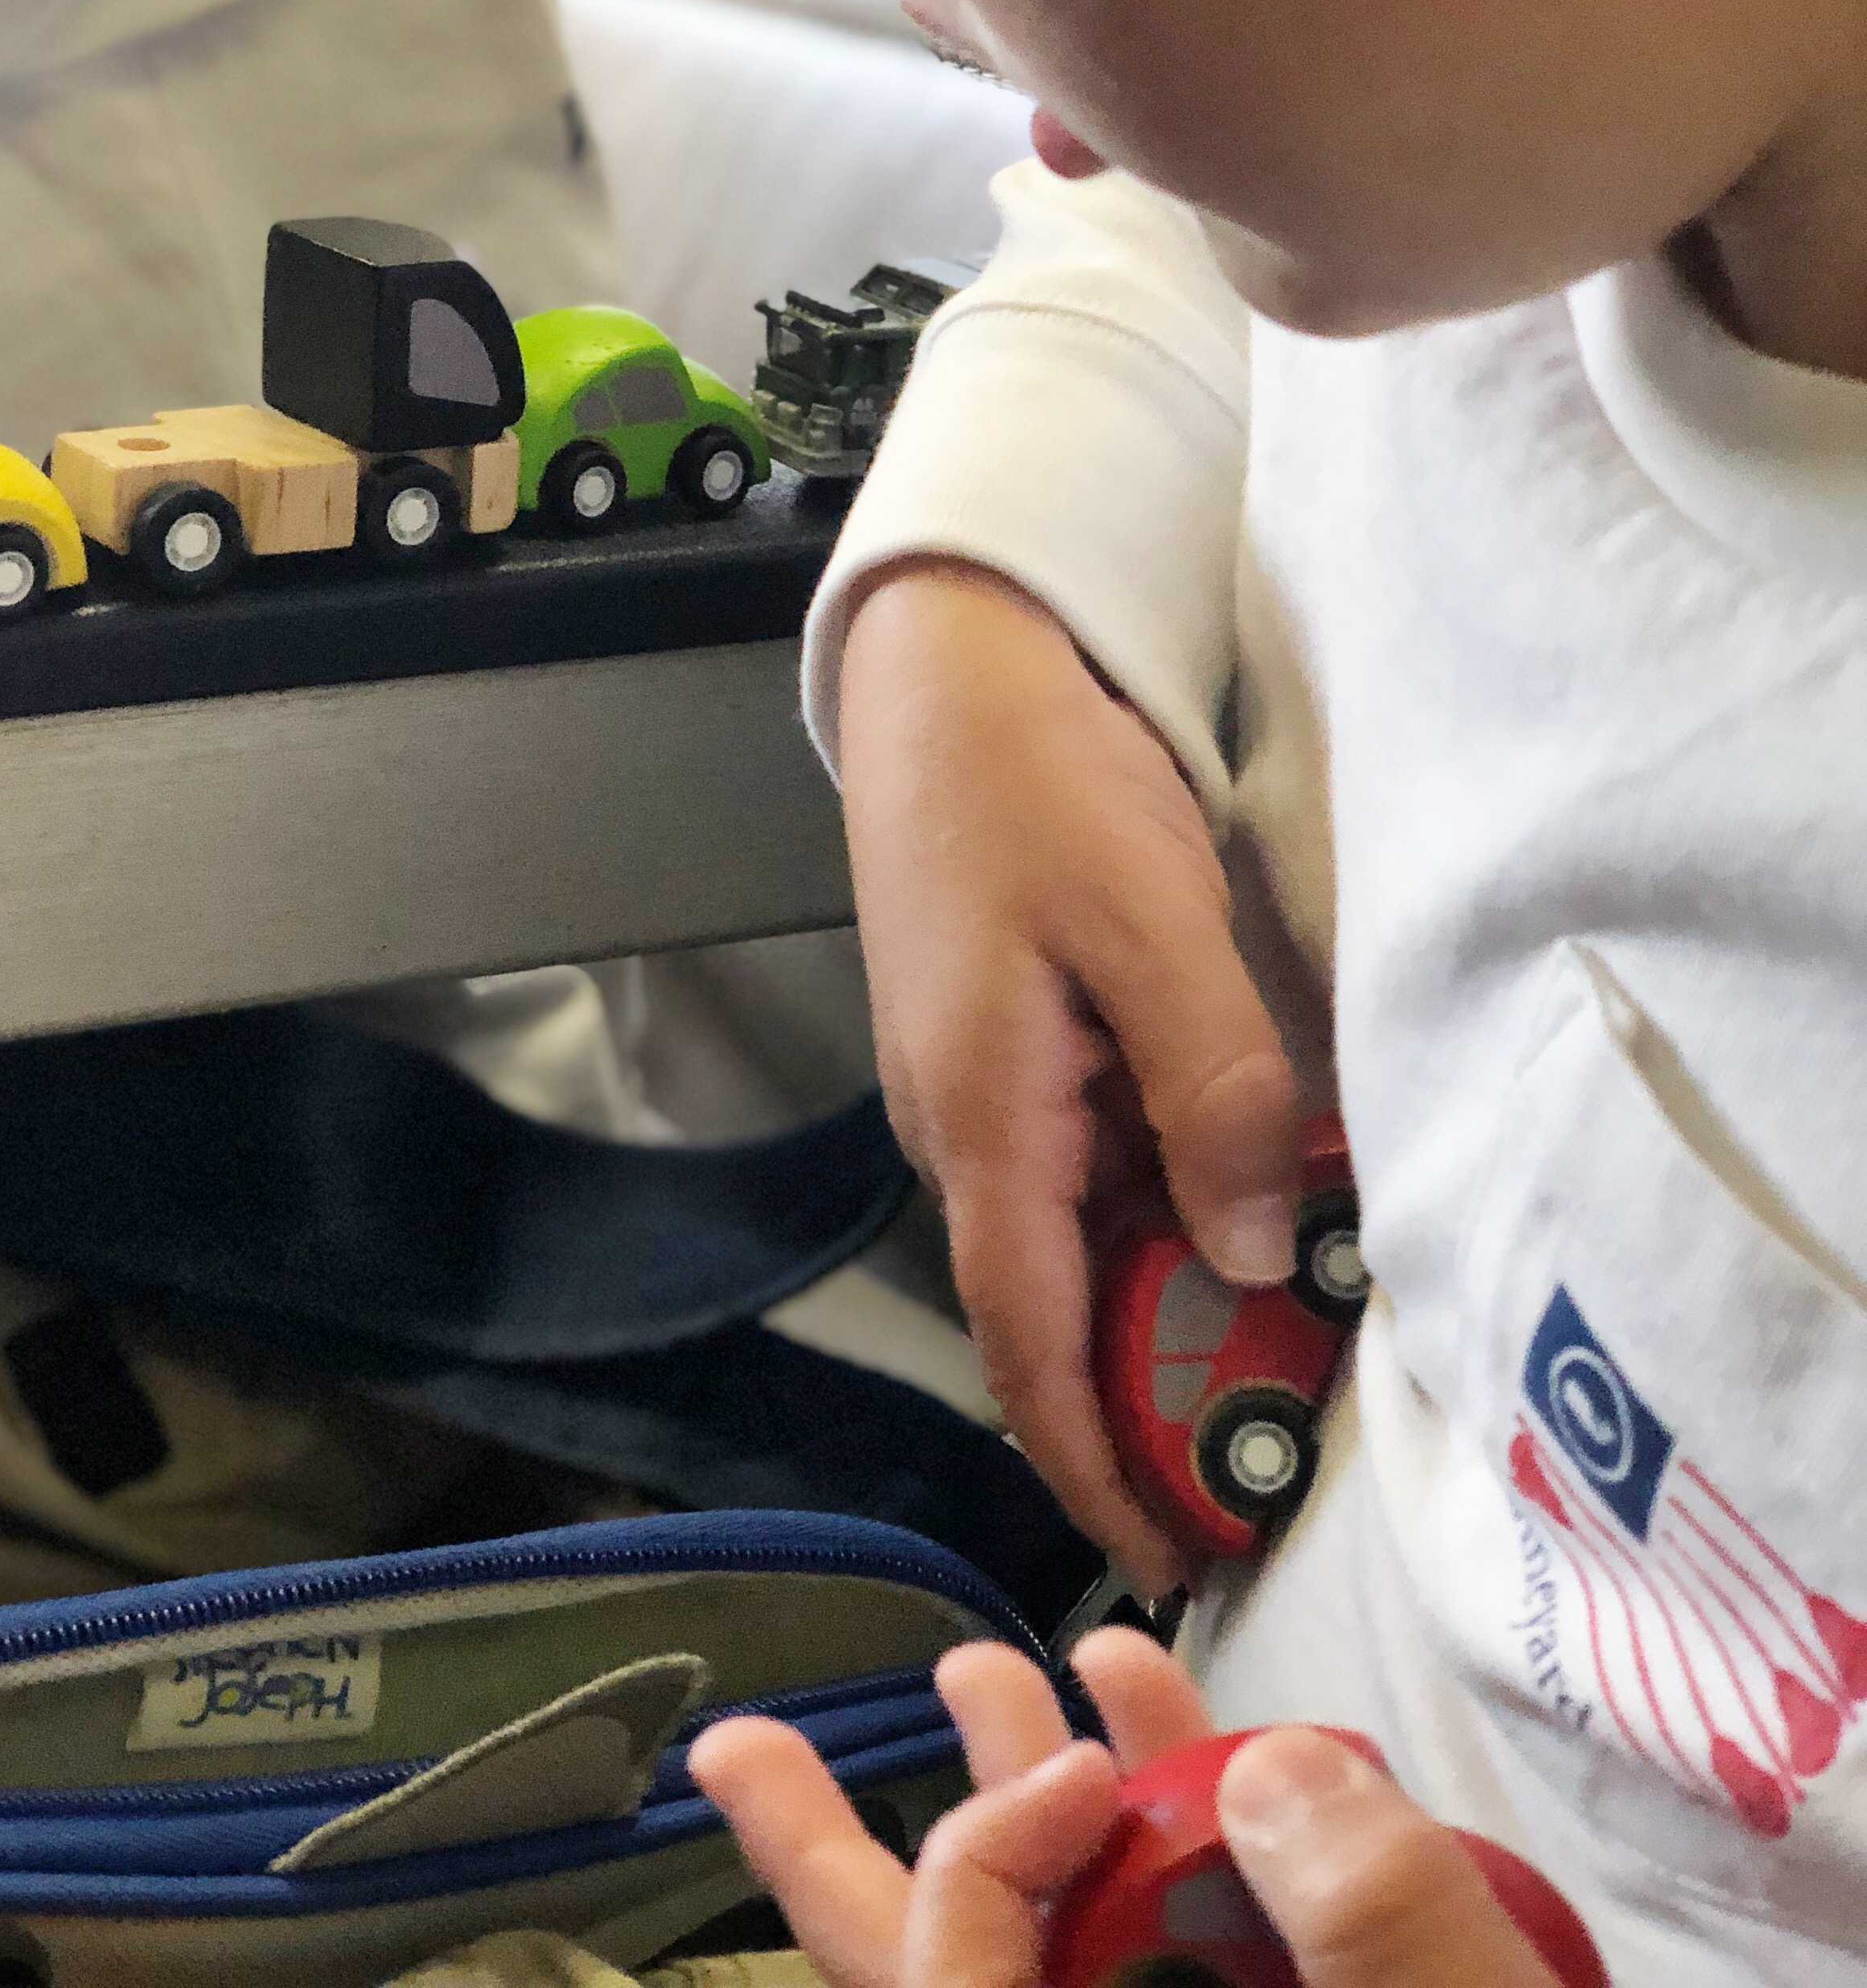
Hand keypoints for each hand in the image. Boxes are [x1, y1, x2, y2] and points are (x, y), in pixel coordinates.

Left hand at [691, 1632, 1593, 1987]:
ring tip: (985, 1671)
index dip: (984, 1854)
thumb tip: (1280, 1773)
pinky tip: (1191, 1752)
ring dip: (1029, 1824)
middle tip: (736, 1751)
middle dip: (842, 1872)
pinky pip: (1178, 1986)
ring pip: (1062, 1982)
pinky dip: (1172, 1882)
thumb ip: (1380, 1937)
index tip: (1096, 1760)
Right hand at [839, 557, 1302, 1584]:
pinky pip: (1079, 1167)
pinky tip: (1234, 1213)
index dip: (1093, 1463)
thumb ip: (1211, 1092)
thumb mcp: (1152, 927)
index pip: (1029, 1343)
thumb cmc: (1041, 786)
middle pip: (1053, 1307)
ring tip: (1277, 1355)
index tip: (1169, 1557)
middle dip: (1149, 1400)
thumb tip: (1252, 1249)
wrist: (950, 669)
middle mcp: (962, 1128)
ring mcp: (976, 1085)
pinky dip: (1154, 1215)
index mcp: (980, 1123)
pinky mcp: (1004, 1042)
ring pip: (1073, 1236)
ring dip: (1160, 1304)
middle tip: (1272, 1459)